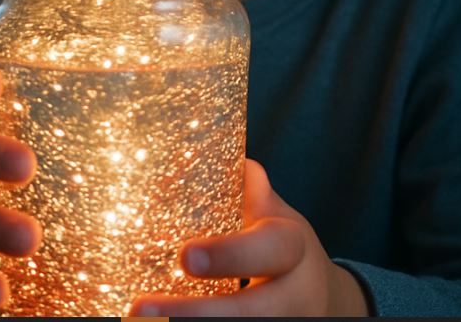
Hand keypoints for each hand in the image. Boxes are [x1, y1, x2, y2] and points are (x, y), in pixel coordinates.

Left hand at [128, 159, 368, 316]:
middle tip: (140, 308)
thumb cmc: (277, 241)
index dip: (228, 255)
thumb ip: (238, 185)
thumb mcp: (268, 210)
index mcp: (292, 247)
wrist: (320, 295)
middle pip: (252, 313)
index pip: (268, 250)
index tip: (184, 256)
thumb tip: (187, 154)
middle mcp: (296, 295)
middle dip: (197, 315)